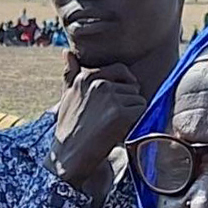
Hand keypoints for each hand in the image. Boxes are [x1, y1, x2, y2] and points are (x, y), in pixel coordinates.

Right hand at [49, 56, 152, 192]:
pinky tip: (120, 129)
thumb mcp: (67, 95)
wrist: (69, 155)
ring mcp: (110, 97)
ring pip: (138, 98)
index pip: (120, 70)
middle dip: (127, 102)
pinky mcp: (120, 113)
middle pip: (132, 86)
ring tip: (114, 124)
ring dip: (132, 112)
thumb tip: (66, 52)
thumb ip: (70, 73)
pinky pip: (141, 109)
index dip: (125, 84)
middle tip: (111, 118)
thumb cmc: (69, 127)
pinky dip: (136, 120)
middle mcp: (99, 83)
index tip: (120, 100)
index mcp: (86, 77)